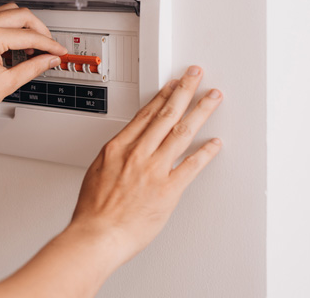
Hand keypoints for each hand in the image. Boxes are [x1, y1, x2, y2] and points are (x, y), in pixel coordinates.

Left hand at [0, 3, 66, 130]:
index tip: (58, 51)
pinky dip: (10, 28)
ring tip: (33, 47)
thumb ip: (33, 68)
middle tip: (49, 47)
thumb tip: (49, 60)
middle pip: (21, 15)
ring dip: (24, 26)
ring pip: (8, 12)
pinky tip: (17, 45)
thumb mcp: (6, 83)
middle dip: (39, 30)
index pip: (28, 35)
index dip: (48, 45)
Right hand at [69, 66, 222, 268]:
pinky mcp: (168, 190)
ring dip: (199, 111)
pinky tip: (215, 142)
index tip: (172, 85)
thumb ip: (115, 157)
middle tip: (195, 76)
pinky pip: (192, 166)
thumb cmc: (94, 210)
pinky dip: (205, 152)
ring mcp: (154, 170)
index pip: (145, 114)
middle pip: (165, 115)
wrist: (97, 234)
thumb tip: (124, 151)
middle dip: (183, 91)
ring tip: (212, 97)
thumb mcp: (97, 172)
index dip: (162, 96)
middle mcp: (137, 154)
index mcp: (117, 148)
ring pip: (181, 132)